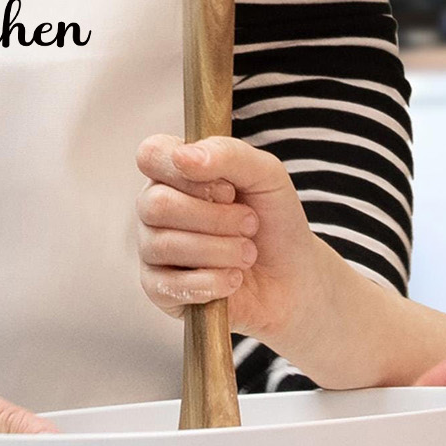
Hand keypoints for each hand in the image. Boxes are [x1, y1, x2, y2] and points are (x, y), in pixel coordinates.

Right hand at [135, 133, 328, 343]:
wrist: (294, 278)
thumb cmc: (274, 221)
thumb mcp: (266, 175)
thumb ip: (228, 154)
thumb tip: (182, 157)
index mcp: (174, 173)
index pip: (151, 155)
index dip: (188, 172)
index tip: (229, 189)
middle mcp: (155, 209)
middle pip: (157, 205)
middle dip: (217, 218)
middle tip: (251, 225)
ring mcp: (152, 250)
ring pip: (165, 245)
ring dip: (222, 251)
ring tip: (248, 254)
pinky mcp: (158, 290)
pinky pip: (169, 286)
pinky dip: (213, 282)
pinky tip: (234, 279)